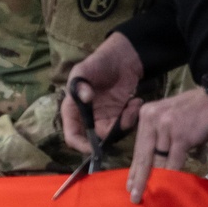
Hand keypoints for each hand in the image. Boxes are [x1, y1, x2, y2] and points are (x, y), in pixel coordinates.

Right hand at [62, 33, 143, 153]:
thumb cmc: (97, 63)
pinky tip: (135, 102)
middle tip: (125, 118)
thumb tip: (85, 98)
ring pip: (113, 134)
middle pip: (95, 138)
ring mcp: (104, 117)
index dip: (80, 145)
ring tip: (132, 105)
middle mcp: (87, 117)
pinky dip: (132, 117)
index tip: (94, 148)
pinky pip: (125, 125)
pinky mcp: (119, 115)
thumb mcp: (84, 70)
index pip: (72, 135)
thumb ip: (81, 84)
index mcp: (73, 109)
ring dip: (125, 124)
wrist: (121, 59)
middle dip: (111, 134)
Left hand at [127, 87, 207, 203]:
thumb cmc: (192, 111)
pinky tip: (168, 183)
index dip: (134, 167)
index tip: (129, 183)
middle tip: (134, 195)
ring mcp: (165, 127)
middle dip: (139, 177)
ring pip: (158, 159)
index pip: (138, 146)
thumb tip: (155, 163)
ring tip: (150, 193)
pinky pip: (174, 160)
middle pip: (143, 154)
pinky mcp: (180, 135)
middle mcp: (151, 119)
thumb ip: (158, 136)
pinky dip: (172, 172)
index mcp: (146, 115)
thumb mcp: (167, 116)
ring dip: (156, 177)